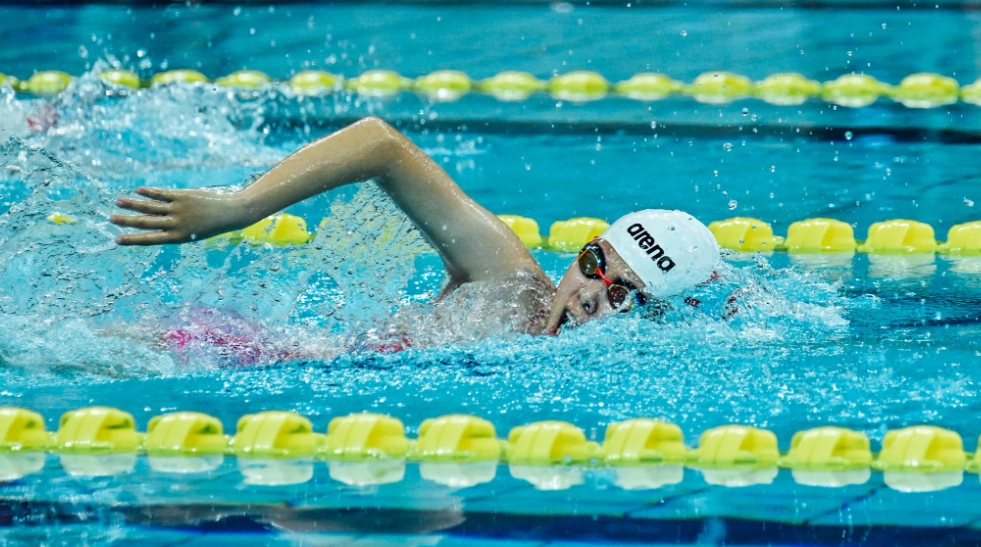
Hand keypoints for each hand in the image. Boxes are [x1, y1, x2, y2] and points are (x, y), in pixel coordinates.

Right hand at [111, 186, 246, 244]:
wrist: (230, 214)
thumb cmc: (209, 225)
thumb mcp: (191, 231)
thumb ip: (173, 227)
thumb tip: (153, 219)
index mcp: (177, 237)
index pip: (150, 239)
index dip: (132, 239)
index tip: (116, 240)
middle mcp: (176, 224)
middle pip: (146, 222)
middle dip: (127, 221)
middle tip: (110, 219)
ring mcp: (179, 210)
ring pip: (151, 207)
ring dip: (133, 204)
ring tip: (118, 202)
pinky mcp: (183, 196)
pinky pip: (162, 194)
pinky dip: (149, 192)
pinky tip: (137, 190)